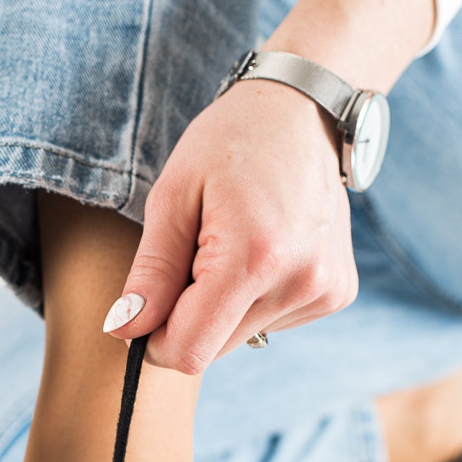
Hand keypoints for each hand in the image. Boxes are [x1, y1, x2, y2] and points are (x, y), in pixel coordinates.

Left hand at [103, 78, 356, 372]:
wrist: (302, 112)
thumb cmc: (229, 143)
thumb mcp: (173, 196)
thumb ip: (151, 272)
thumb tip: (125, 330)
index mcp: (255, 257)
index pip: (190, 350)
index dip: (154, 340)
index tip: (145, 309)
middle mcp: (300, 282)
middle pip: (214, 349)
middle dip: (188, 317)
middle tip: (193, 255)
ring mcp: (324, 290)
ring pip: (241, 338)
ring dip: (222, 306)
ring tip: (233, 243)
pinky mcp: (336, 293)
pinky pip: (270, 323)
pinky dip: (252, 299)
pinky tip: (262, 250)